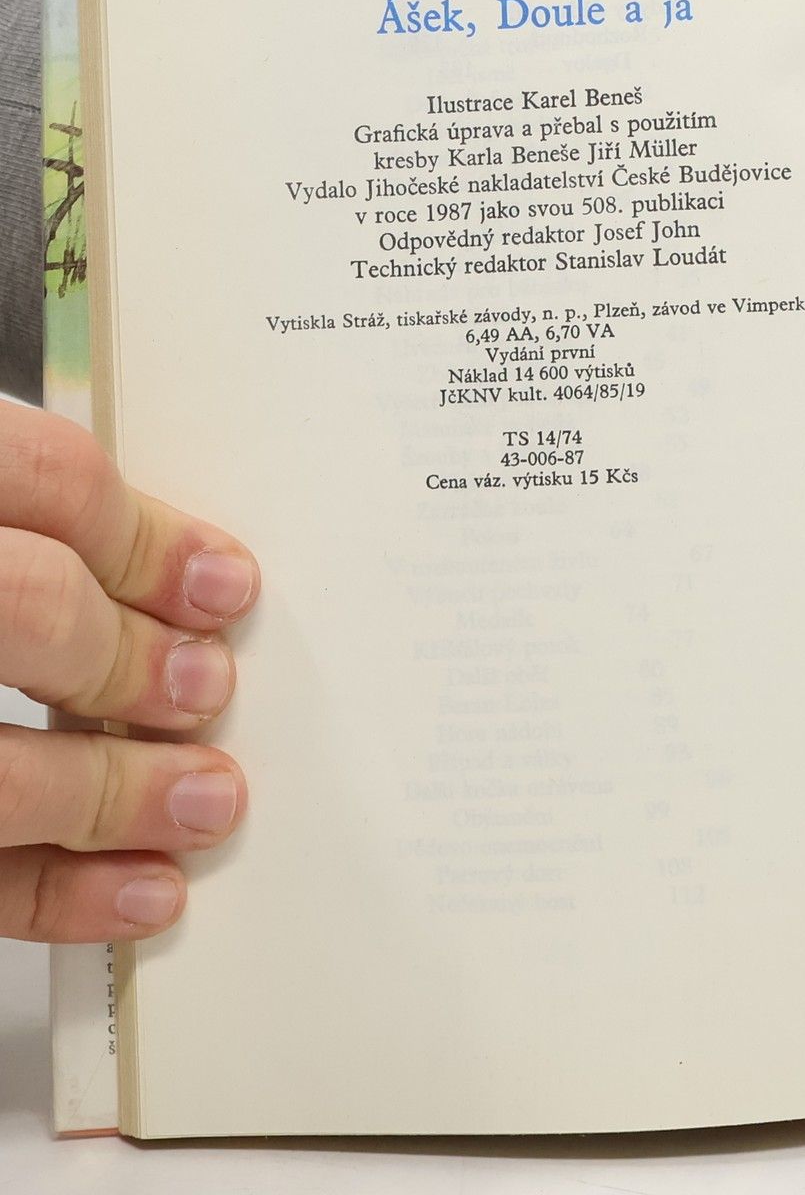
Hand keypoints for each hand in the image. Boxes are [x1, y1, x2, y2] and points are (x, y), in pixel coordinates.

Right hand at [0, 404, 255, 939]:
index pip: (43, 477)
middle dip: (134, 660)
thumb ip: (12, 537)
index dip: (149, 536)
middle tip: (207, 689)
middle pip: (28, 607)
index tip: (221, 586)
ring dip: (114, 791)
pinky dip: (56, 890)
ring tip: (202, 799)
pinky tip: (135, 890)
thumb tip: (163, 582)